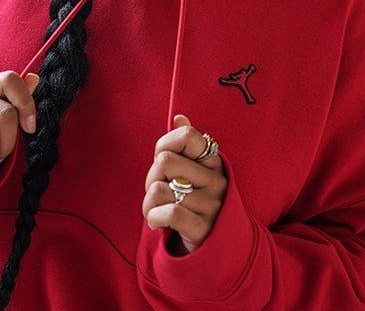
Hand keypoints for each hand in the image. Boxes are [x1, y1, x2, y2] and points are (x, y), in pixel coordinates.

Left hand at [142, 114, 226, 254]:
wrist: (214, 247)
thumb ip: (186, 146)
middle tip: (159, 191)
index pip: (187, 136)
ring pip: (159, 190)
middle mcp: (216, 181)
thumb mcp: (192, 173)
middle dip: (151, 178)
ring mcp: (211, 205)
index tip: (164, 163)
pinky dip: (154, 218)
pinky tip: (157, 223)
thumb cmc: (195, 203)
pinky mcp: (202, 228)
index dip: (165, 146)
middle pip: (164, 162)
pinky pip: (168, 212)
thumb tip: (179, 117)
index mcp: (214, 162)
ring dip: (148, 204)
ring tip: (158, 211)